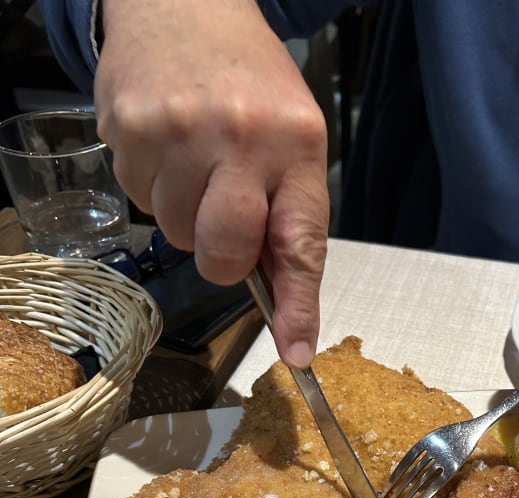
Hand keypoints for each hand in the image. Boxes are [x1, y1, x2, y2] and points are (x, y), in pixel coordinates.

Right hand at [95, 0, 329, 366]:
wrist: (185, 3)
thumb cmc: (249, 83)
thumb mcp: (293, 139)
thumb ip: (288, 215)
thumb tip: (280, 302)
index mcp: (294, 145)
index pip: (299, 244)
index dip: (297, 306)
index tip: (296, 351)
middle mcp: (238, 137)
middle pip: (223, 256)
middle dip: (222, 258)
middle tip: (224, 222)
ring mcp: (177, 132)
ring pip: (175, 234)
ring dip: (185, 215)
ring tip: (196, 161)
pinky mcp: (128, 129)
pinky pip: (140, 201)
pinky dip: (155, 187)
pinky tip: (168, 147)